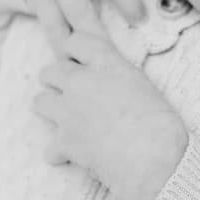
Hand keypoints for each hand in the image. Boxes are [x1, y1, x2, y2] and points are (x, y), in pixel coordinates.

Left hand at [33, 31, 187, 199]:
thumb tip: (110, 87)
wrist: (152, 157)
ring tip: (66, 119)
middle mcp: (82, 82)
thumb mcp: (143, 86)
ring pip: (40, 102)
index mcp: (106, 63)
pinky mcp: (63, 141)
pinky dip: (60, 153)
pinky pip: (50, 147)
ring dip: (50, 109)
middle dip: (55, 80)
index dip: (75, 51)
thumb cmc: (159, 122)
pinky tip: (73, 156)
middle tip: (69, 92)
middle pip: (51, 71)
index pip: (76, 42)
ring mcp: (68, 111)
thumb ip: (119, 78)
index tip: (79, 61)